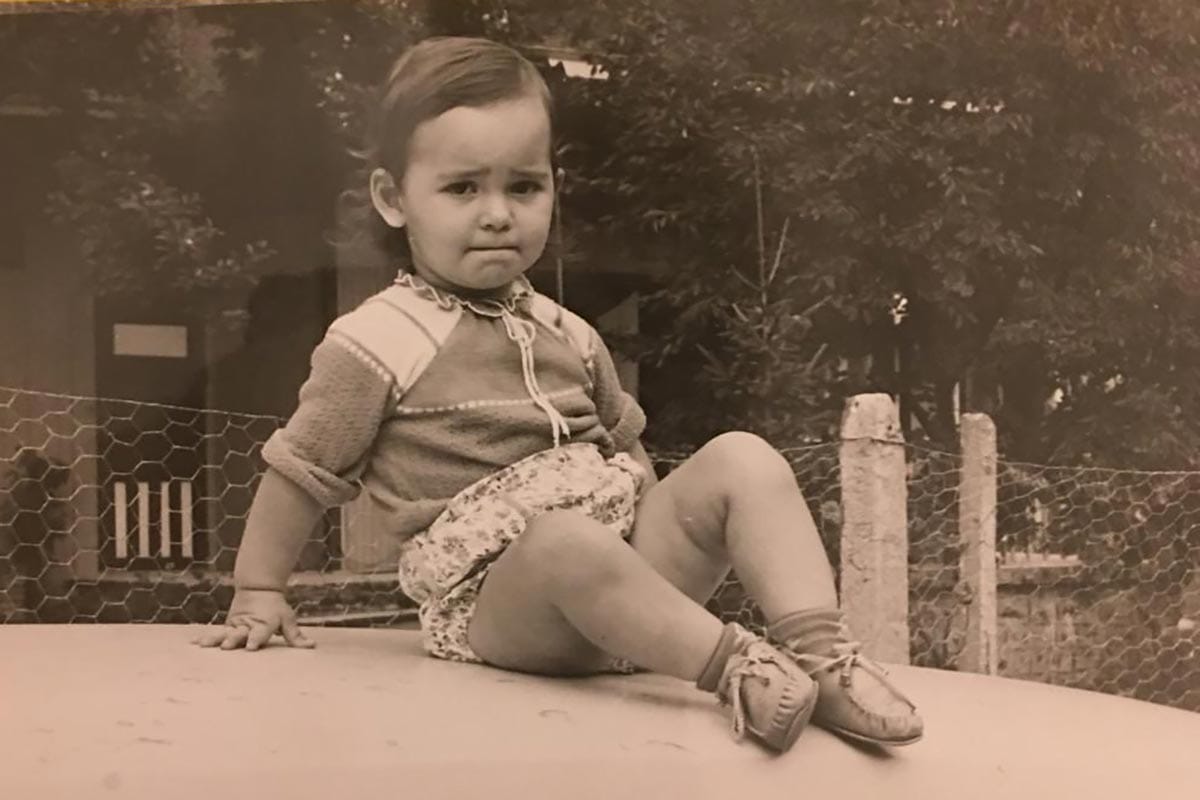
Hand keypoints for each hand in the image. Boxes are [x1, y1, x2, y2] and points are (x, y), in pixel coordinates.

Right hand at [192, 588, 315, 650]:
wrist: (258, 589)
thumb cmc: (276, 609)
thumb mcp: (287, 619)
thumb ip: (296, 636)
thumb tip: (311, 646)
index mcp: (263, 624)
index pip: (260, 633)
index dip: (255, 639)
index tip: (250, 647)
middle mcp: (247, 626)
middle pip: (239, 633)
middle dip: (233, 640)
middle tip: (226, 646)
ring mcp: (235, 626)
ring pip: (224, 633)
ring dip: (215, 639)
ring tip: (203, 645)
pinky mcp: (227, 626)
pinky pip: (215, 633)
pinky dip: (205, 637)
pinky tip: (193, 643)